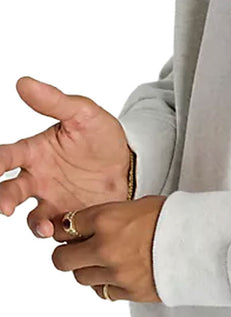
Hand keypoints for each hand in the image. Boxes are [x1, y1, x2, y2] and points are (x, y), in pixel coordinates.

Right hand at [0, 76, 131, 237]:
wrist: (131, 164)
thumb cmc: (103, 137)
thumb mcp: (83, 114)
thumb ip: (55, 102)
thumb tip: (24, 82)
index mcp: (36, 152)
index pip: (6, 156)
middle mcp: (39, 179)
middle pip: (12, 191)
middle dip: (4, 199)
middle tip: (4, 207)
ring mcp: (55, 201)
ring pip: (34, 217)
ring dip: (34, 224)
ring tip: (45, 226)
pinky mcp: (72, 217)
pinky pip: (61, 230)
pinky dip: (60, 233)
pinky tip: (67, 231)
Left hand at [51, 195, 167, 302]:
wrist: (204, 244)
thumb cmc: (178, 220)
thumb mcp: (139, 206)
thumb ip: (110, 217)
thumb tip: (91, 225)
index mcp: (107, 219)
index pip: (65, 227)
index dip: (64, 231)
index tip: (68, 233)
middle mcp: (105, 247)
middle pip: (61, 259)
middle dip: (67, 254)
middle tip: (77, 251)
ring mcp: (117, 273)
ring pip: (81, 278)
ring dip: (88, 270)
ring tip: (105, 262)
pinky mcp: (130, 292)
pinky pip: (104, 292)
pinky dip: (107, 284)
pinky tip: (119, 274)